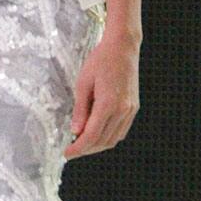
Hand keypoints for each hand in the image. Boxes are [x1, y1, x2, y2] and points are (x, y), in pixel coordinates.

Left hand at [64, 32, 139, 158]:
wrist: (123, 47)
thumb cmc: (101, 60)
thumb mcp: (83, 83)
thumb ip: (80, 110)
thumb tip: (75, 131)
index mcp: (109, 103)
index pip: (92, 136)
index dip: (78, 148)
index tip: (67, 153)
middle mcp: (123, 110)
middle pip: (103, 141)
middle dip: (86, 149)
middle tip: (72, 150)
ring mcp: (130, 110)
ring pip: (114, 139)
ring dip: (97, 145)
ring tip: (82, 143)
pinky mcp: (134, 108)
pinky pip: (121, 131)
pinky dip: (108, 137)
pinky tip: (97, 134)